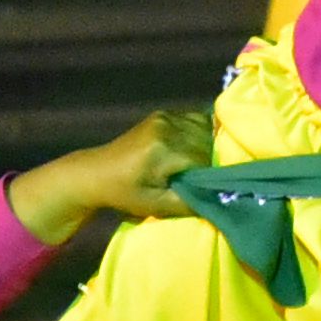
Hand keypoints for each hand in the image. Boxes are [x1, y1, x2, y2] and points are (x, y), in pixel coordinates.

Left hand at [26, 104, 214, 223]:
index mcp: (164, 149)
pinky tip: (193, 150)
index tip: (210, 189)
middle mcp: (167, 126)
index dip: (211, 177)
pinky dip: (201, 133)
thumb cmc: (126, 194)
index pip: (206, 160)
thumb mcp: (158, 206)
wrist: (97, 172)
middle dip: (211, 161)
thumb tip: (224, 198)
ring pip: (206, 129)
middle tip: (204, 180)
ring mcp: (165, 116)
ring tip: (197, 166)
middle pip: (208, 142)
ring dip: (208, 146)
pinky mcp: (164, 114)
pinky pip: (195, 120)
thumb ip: (191, 201)